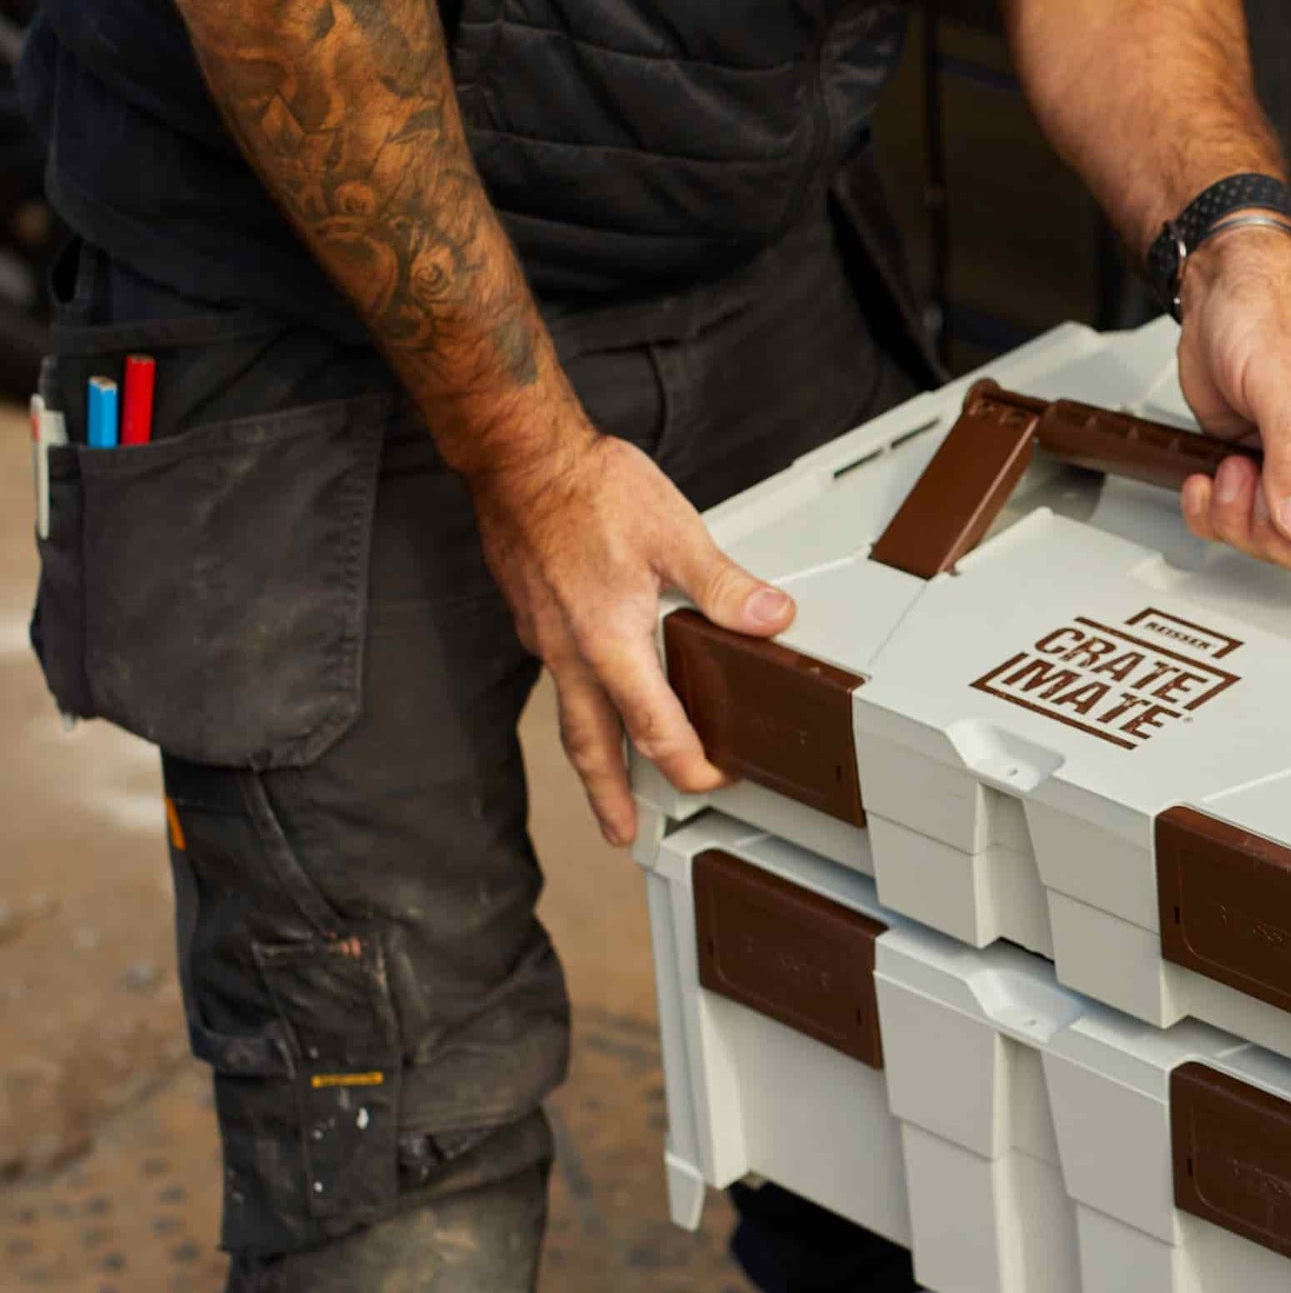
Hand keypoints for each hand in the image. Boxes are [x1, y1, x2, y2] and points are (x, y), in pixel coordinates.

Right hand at [471, 420, 794, 844]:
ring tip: (603, 786)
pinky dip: (576, 705)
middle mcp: (571, 653)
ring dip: (591, 760)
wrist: (517, 457)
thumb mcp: (675, 533)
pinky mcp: (532, 617)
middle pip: (592, 747)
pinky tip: (589, 695)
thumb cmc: (589, 489)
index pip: (656, 728)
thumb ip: (725, 586)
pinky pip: (557, 679)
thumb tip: (772, 619)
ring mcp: (545, 638)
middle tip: (621, 835)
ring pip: (569, 716)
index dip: (688, 763)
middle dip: (609, 797)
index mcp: (611, 642)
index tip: (712, 779)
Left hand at [1174, 225, 1290, 581]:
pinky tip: (1202, 478)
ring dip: (1235, 519)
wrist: (1219, 282)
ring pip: (1272, 539)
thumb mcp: (1286, 382)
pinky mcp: (1251, 467)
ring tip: (1225, 468)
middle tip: (1248, 485)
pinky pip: (1233, 518)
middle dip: (1274, 533)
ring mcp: (1290, 468)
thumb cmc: (1271, 307)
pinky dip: (1209, 511)